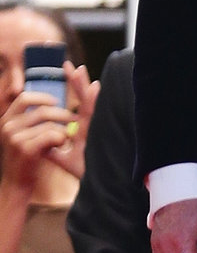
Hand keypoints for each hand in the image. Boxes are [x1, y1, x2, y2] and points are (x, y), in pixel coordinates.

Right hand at [1, 91, 74, 195]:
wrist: (16, 185)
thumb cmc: (25, 160)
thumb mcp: (22, 137)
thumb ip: (31, 121)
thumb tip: (51, 104)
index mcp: (6, 120)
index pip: (24, 98)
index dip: (43, 98)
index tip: (57, 102)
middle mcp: (7, 126)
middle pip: (42, 110)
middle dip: (62, 114)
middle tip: (75, 119)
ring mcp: (15, 137)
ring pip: (49, 125)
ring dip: (63, 131)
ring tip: (67, 139)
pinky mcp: (26, 149)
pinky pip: (51, 135)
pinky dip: (61, 139)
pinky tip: (62, 146)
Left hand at [51, 63, 98, 181]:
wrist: (101, 187)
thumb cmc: (88, 175)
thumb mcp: (64, 160)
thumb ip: (52, 150)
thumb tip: (39, 142)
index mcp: (85, 130)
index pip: (79, 105)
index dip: (75, 88)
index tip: (68, 70)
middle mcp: (93, 126)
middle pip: (85, 100)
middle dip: (77, 82)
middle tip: (68, 64)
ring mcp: (98, 129)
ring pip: (91, 104)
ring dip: (84, 87)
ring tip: (79, 70)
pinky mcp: (101, 133)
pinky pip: (97, 115)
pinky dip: (94, 101)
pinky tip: (94, 87)